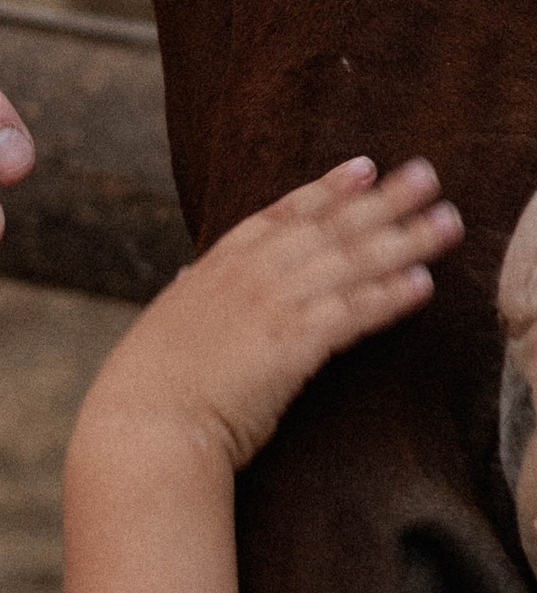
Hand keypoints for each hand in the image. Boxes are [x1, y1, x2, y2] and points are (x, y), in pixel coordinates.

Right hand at [83, 157, 459, 475]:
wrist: (144, 426)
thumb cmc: (149, 386)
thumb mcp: (165, 325)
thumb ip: (189, 296)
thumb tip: (186, 279)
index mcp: (217, 267)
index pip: (282, 214)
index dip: (327, 189)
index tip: (364, 167)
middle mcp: (248, 276)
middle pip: (330, 228)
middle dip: (383, 200)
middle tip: (427, 175)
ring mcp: (270, 306)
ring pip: (350, 263)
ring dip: (405, 240)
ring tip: (447, 224)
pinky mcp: (292, 344)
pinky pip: (353, 312)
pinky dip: (389, 296)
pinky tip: (422, 284)